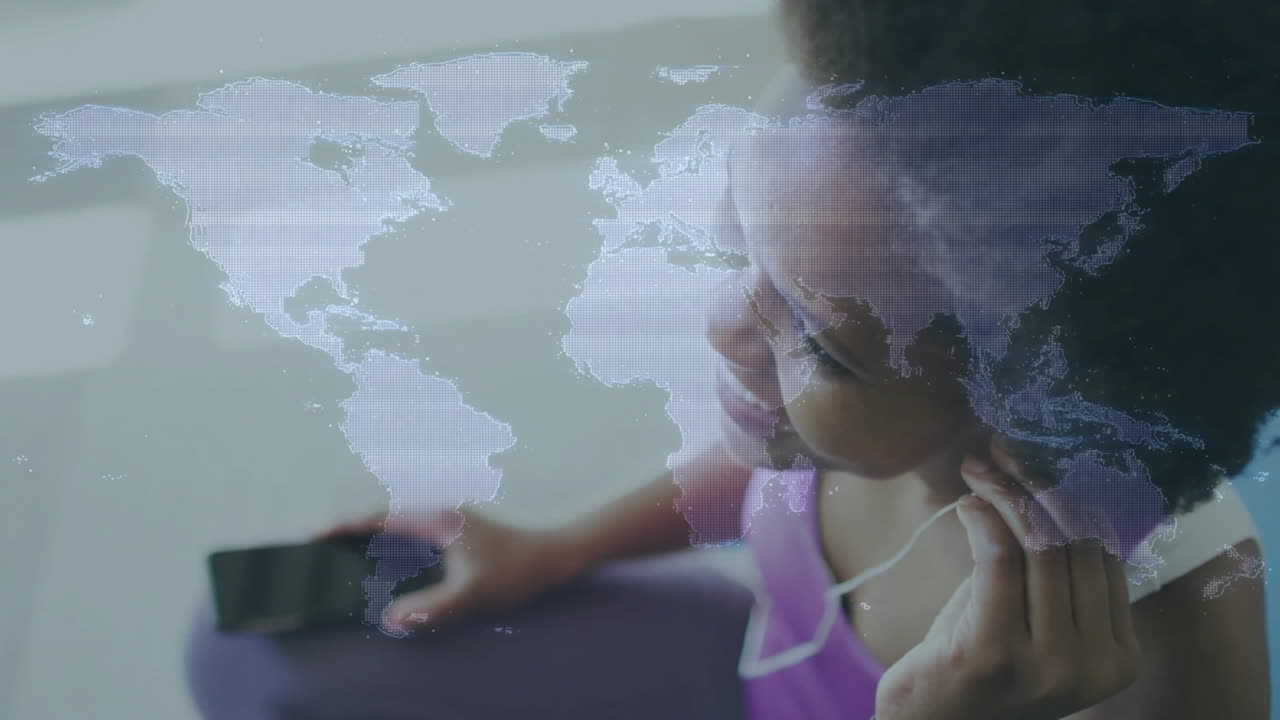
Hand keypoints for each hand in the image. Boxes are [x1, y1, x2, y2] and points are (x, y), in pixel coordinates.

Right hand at [315, 506, 587, 632]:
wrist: (550, 557)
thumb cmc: (514, 571)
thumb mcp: (472, 595)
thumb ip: (432, 608)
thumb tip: (391, 619)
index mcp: (436, 515)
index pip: (379, 517)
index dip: (344, 526)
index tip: (314, 535)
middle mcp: (437, 509)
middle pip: (381, 516)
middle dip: (347, 530)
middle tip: (316, 547)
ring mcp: (444, 516)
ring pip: (394, 523)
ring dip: (366, 536)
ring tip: (336, 554)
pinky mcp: (451, 527)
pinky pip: (408, 531)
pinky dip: (387, 542)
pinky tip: (378, 563)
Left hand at [874, 436, 1140, 719]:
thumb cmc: (980, 662)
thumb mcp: (1035, 617)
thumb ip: (1055, 568)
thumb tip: (1053, 476)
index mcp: (1118, 657)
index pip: (1106, 554)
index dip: (1074, 495)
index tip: (1041, 457)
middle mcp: (1094, 665)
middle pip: (1076, 545)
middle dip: (1038, 485)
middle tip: (1003, 452)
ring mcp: (1047, 665)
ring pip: (1040, 546)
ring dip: (1006, 493)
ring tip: (979, 470)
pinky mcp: (992, 654)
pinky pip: (999, 559)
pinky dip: (984, 517)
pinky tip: (968, 503)